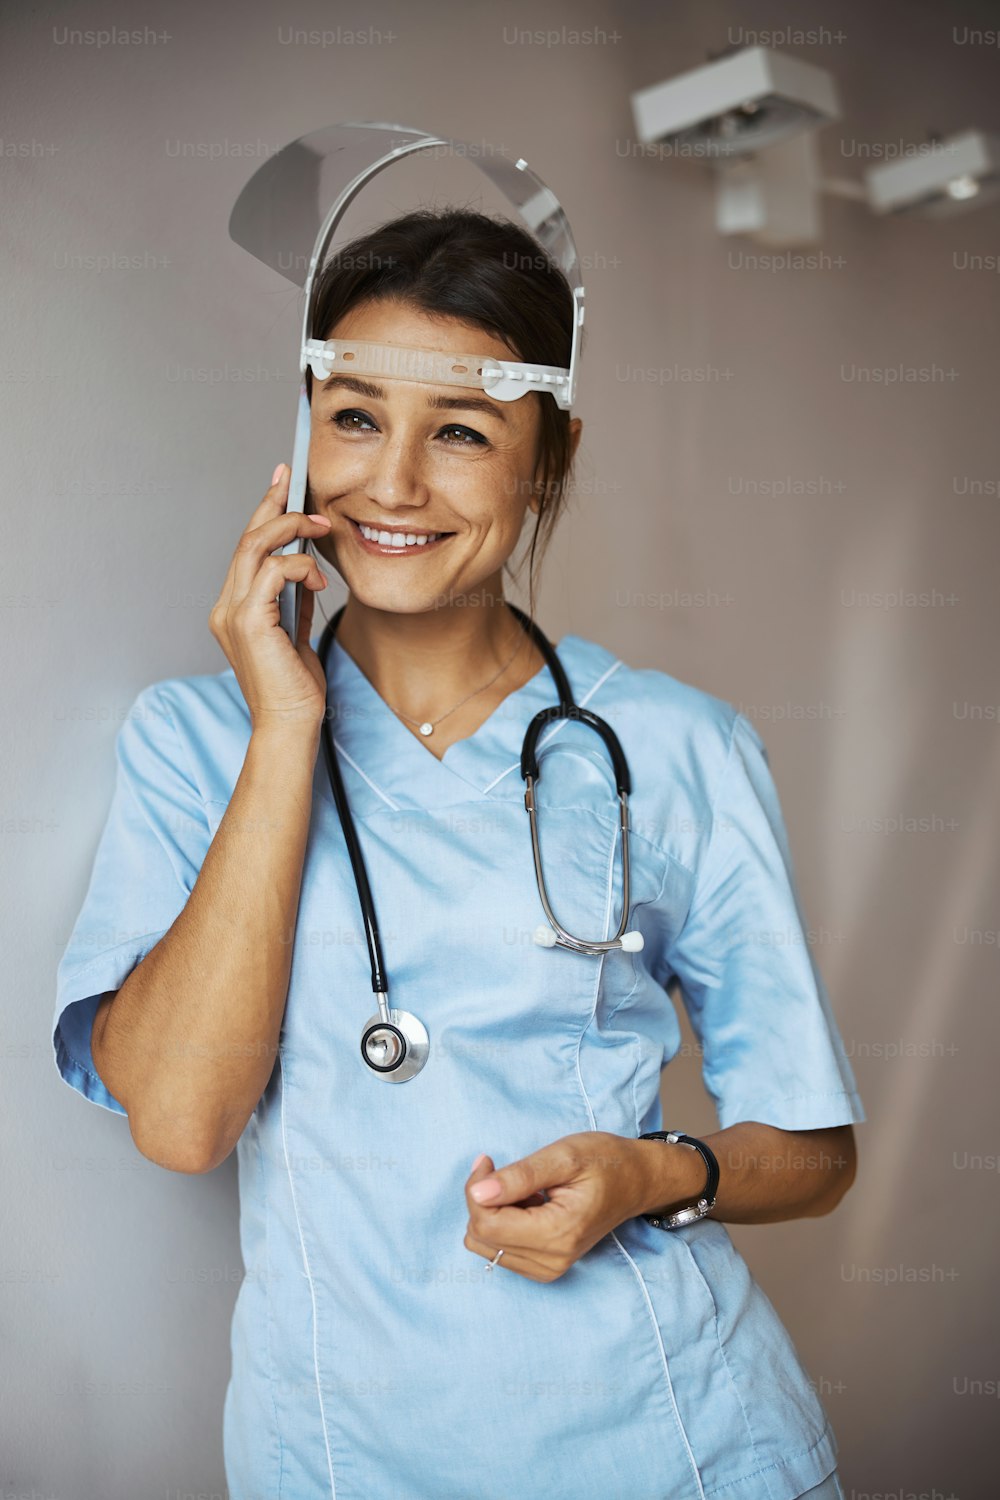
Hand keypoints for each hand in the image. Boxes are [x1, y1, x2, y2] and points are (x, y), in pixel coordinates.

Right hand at [208, 463, 333, 734]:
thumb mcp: (296, 633)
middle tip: (297, 482)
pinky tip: (317, 579)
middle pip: (247, 539)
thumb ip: (294, 601)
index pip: (247, 550)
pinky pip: (271, 572)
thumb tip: (306, 570)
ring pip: (255, 548)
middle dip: (274, 505)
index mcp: (234, 609)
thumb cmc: (295, 689)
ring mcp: (233, 614)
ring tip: (322, 530)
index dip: (264, 513)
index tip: (282, 484)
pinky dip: (297, 566)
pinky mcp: (250, 621)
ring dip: (292, 530)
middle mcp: (226, 607)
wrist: (290, 725)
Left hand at [463, 1134, 652, 1282]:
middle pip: (481, 1238)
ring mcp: (549, 1269)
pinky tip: (527, 1205)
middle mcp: (552, 1260)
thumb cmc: (605, 1161)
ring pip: (486, 1246)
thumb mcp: (564, 1156)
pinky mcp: (546, 1268)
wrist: (637, 1181)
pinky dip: (503, 1224)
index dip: (476, 1188)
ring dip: (492, 1212)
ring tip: (521, 1190)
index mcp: (558, 1233)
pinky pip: (500, 1250)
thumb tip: (477, 1193)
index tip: (488, 1160)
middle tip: (503, 1170)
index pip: (487, 1225)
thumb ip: (520, 1176)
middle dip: (482, 1200)